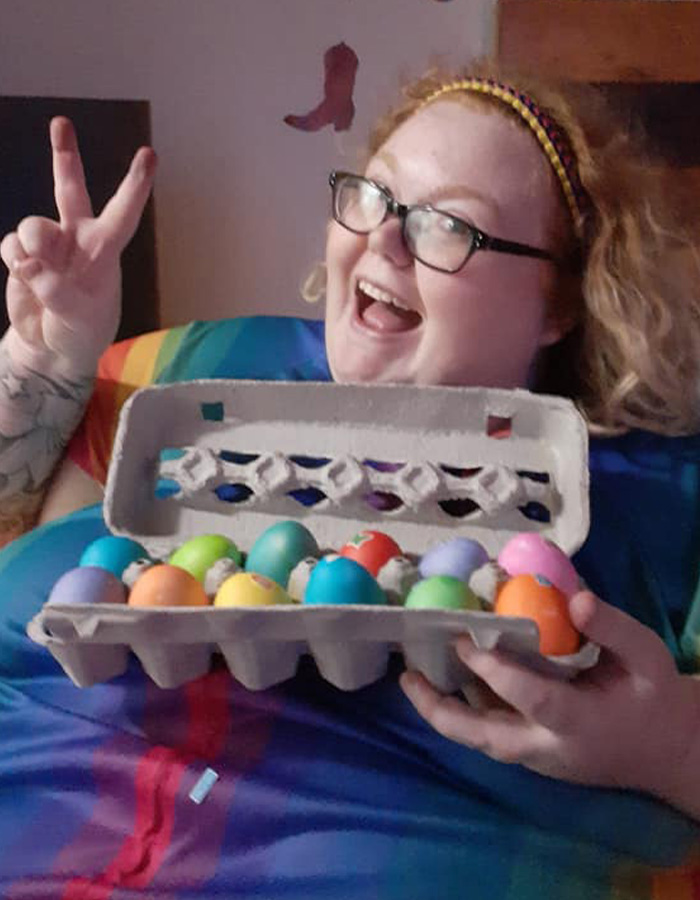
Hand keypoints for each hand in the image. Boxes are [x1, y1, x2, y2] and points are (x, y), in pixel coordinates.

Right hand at [0, 117, 156, 376]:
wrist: (52, 347)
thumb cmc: (82, 331)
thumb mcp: (80, 318)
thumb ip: (57, 292)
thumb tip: (29, 264)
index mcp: (105, 250)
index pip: (123, 213)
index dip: (135, 185)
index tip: (150, 154)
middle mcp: (77, 239)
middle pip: (70, 189)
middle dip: (64, 155)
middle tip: (61, 122)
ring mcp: (48, 245)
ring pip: (33, 226)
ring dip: (32, 247)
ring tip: (36, 271)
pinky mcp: (21, 255)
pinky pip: (11, 245)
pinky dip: (14, 262)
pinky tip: (23, 276)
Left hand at [400, 591, 699, 797]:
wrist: (665, 752)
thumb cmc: (653, 698)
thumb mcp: (648, 657)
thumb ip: (613, 628)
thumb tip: (573, 597)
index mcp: (580, 722)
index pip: (530, 698)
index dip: (494, 670)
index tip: (462, 639)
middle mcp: (549, 747)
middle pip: (483, 738)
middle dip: (440, 710)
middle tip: (407, 674)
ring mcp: (536, 757)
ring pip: (478, 741)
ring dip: (443, 711)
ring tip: (412, 675)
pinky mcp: (530, 755)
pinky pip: (488, 735)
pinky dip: (462, 710)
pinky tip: (445, 679)